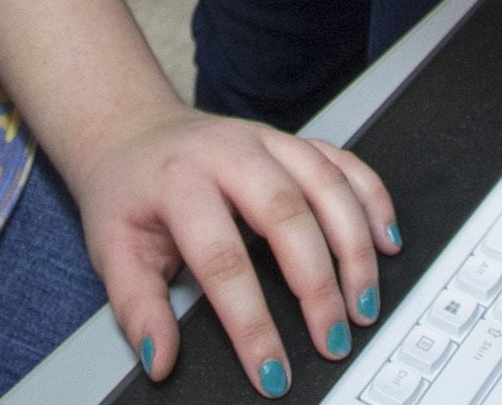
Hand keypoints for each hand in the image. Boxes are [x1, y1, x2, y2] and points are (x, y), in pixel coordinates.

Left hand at [65, 103, 401, 393]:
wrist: (131, 129)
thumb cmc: (126, 193)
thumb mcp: (113, 250)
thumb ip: (137, 308)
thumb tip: (161, 360)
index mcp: (180, 181)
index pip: (223, 259)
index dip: (251, 323)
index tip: (272, 372)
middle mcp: (229, 152)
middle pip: (287, 214)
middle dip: (318, 283)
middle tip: (333, 338)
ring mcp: (267, 139)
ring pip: (326, 183)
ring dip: (354, 246)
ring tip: (364, 304)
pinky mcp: (293, 139)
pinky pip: (344, 162)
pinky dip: (373, 199)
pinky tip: (388, 241)